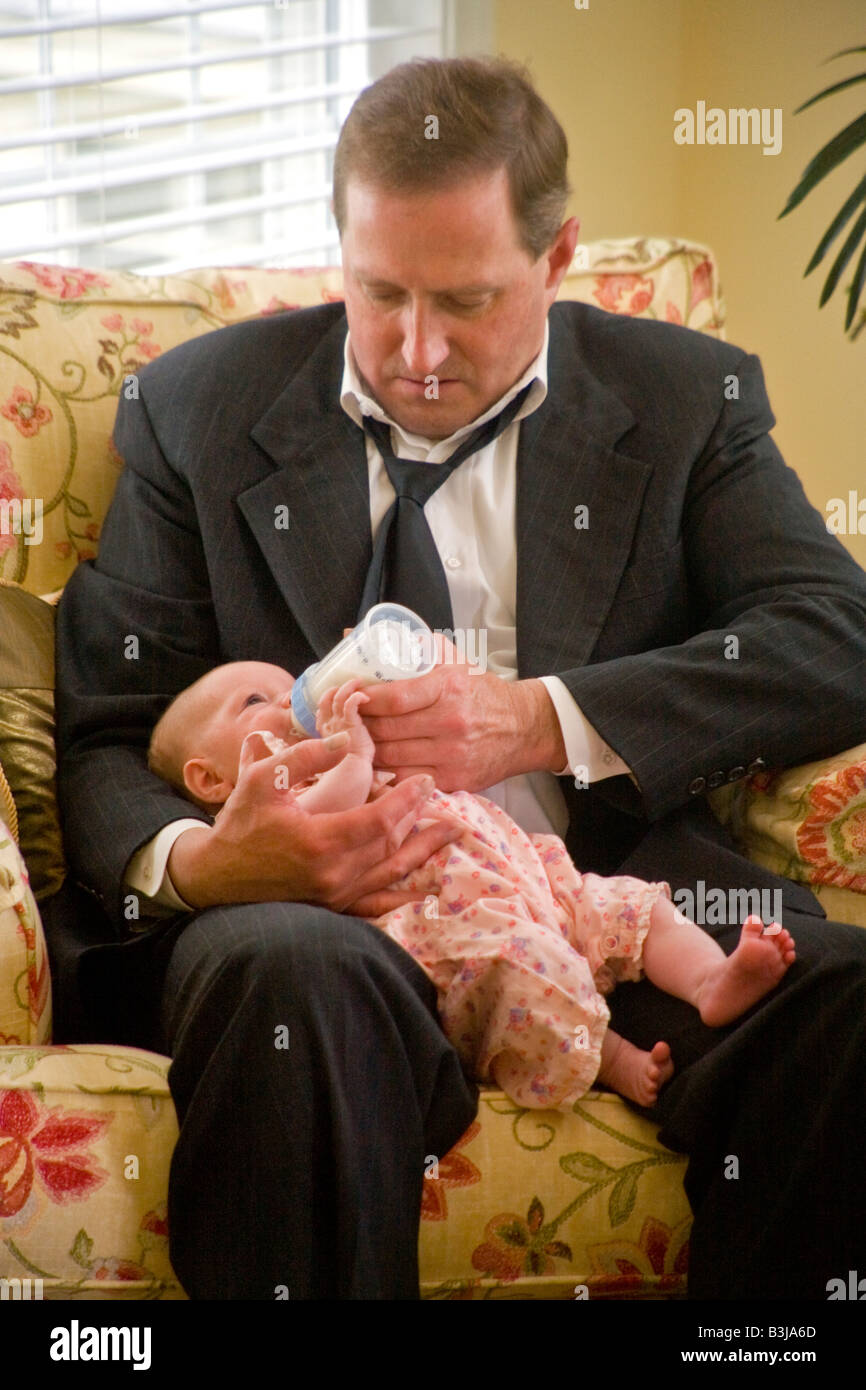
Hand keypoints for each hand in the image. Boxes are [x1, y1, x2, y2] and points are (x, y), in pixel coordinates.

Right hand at [167, 729, 460, 911]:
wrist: (215, 875)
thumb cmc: (238, 824)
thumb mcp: (263, 779)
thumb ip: (306, 757)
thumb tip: (346, 740)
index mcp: (320, 841)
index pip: (379, 820)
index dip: (406, 799)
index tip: (424, 780)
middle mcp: (333, 874)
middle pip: (392, 845)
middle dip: (418, 819)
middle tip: (441, 797)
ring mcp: (334, 895)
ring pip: (390, 872)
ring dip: (422, 851)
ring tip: (450, 833)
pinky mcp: (331, 906)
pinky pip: (376, 902)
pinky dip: (403, 893)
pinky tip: (424, 889)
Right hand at [316, 679, 374, 761]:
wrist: (351, 775)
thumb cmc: (347, 768)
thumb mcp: (340, 756)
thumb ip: (339, 747)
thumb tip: (347, 741)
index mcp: (324, 733)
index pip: (321, 712)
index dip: (327, 701)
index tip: (337, 697)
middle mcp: (328, 726)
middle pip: (326, 700)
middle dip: (335, 690)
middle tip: (350, 684)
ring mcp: (337, 724)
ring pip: (338, 697)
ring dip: (348, 687)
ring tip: (358, 681)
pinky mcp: (349, 723)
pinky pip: (350, 702)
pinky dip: (356, 696)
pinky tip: (364, 697)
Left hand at [358, 633, 566, 791]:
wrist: (525, 728)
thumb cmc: (483, 692)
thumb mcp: (456, 662)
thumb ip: (416, 647)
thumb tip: (361, 635)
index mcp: (449, 688)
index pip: (394, 697)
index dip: (364, 699)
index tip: (349, 696)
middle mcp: (450, 722)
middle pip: (386, 729)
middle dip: (358, 725)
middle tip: (345, 720)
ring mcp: (451, 755)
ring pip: (390, 757)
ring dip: (367, 750)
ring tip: (355, 740)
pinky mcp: (453, 780)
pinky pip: (405, 778)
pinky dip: (386, 771)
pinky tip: (377, 761)